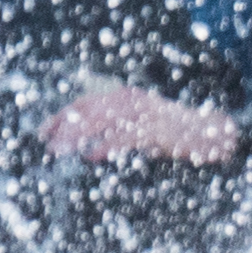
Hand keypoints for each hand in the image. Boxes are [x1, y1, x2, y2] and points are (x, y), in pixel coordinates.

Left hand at [43, 85, 235, 165]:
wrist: (207, 131)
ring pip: (100, 122)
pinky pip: (122, 137)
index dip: (62, 116)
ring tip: (60, 152)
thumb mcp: (140, 127)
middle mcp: (131, 101)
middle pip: (88, 110)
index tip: (44, 131)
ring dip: (77, 137)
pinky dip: (105, 146)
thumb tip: (86, 147)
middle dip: (64, 126)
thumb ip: (115, 132)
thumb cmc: (172, 133)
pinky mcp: (153, 129)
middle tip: (46, 144)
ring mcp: (142, 114)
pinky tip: (91, 156)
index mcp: (126, 96)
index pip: (86, 102)